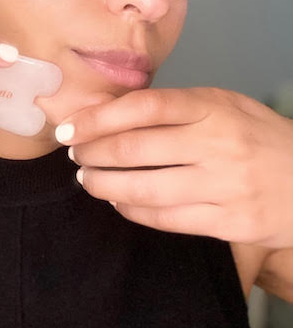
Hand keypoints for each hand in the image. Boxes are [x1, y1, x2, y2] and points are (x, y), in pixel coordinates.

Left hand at [56, 87, 292, 247]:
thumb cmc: (256, 134)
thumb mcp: (222, 104)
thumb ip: (175, 106)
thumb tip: (112, 111)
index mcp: (212, 107)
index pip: (144, 107)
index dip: (99, 118)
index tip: (70, 127)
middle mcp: (216, 144)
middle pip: (136, 149)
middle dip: (92, 153)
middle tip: (74, 154)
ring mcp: (224, 186)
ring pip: (145, 189)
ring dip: (104, 185)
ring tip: (88, 179)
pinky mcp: (229, 223)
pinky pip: (166, 220)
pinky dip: (132, 210)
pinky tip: (119, 202)